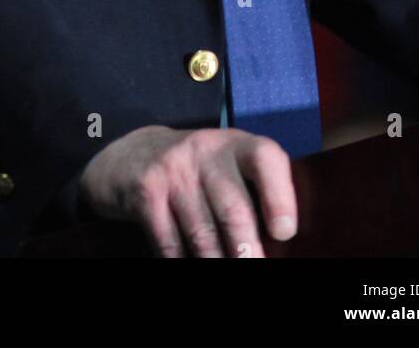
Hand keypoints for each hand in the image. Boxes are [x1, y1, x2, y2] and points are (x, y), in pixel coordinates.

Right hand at [78, 124, 296, 257]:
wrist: (134, 156)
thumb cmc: (198, 173)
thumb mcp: (227, 167)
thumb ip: (254, 193)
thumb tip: (277, 245)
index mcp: (235, 145)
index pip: (265, 158)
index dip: (279, 196)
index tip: (284, 232)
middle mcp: (204, 150)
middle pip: (233, 209)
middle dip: (246, 250)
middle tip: (254, 266)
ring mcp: (172, 169)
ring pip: (202, 234)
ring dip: (216, 263)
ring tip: (223, 273)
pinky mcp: (146, 191)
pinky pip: (170, 242)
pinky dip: (181, 262)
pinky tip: (188, 264)